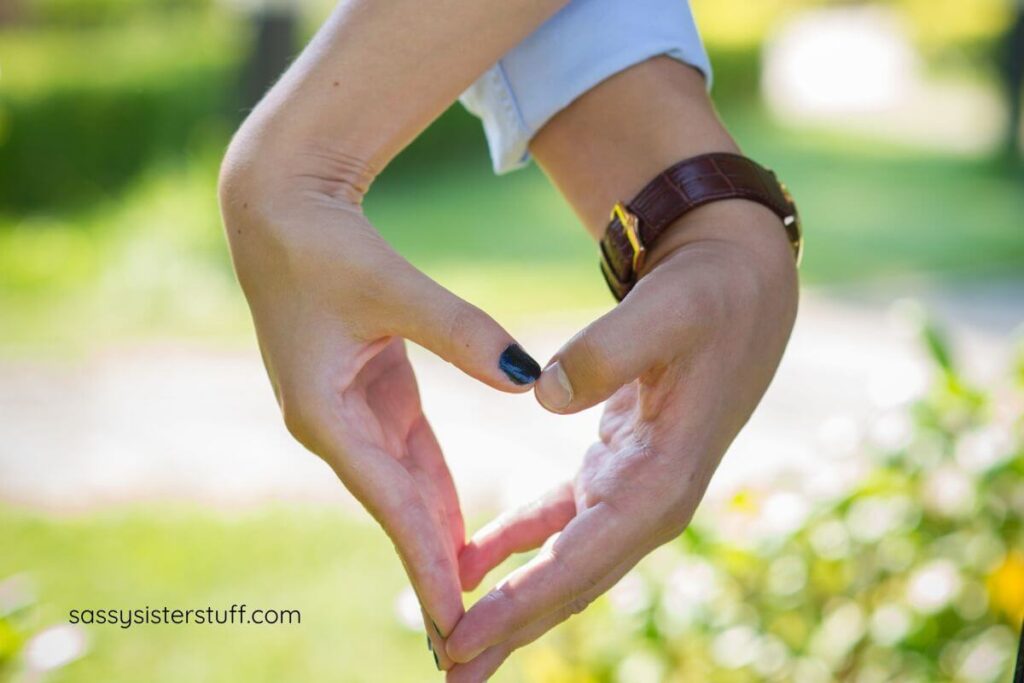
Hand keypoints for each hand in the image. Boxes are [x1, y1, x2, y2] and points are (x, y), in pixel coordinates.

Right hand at [218, 140, 541, 666]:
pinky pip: (409, 454)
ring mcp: (349, 412)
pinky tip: (461, 528)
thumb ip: (459, 333)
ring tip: (469, 600)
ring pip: (404, 488)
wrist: (281, 209)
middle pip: (395, 510)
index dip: (426, 560)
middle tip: (466, 639)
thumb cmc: (323, 246)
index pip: (390, 501)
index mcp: (324, 413)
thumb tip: (524, 380)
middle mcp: (333, 426)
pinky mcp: (367, 391)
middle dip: (431, 570)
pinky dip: (435, 493)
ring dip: (435, 539)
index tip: (455, 620)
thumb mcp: (392, 287)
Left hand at [443, 200, 798, 680]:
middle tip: (450, 674)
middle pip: (571, 583)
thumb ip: (608, 350)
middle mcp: (651, 501)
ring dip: (512, 603)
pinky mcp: (617, 470)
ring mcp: (634, 490)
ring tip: (456, 644)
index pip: (582, 559)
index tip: (464, 639)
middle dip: (511, 630)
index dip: (522, 604)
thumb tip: (542, 394)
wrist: (742, 290)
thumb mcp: (666, 312)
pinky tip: (473, 564)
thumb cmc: (710, 300)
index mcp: (662, 479)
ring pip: (563, 563)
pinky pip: (558, 522)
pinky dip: (515, 545)